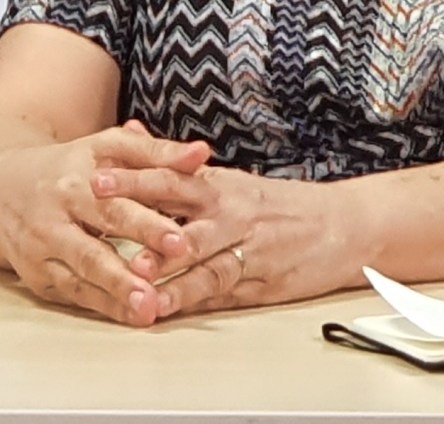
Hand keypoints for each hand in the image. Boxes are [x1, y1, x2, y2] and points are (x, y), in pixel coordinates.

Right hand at [0, 122, 211, 326]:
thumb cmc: (71, 166)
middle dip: (127, 269)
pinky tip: (131, 317)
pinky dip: (103, 307)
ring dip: (115, 295)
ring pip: (80, 277)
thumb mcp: (109, 147)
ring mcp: (42, 250)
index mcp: (76, 181)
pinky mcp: (37, 276)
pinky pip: (73, 294)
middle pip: (94, 246)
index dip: (148, 224)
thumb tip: (202, 153)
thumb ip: (157, 151)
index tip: (180, 241)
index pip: (115, 204)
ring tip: (148, 311)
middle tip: (159, 289)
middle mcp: (54, 217)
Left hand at [92, 163, 356, 318]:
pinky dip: (192, 300)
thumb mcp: (233, 181)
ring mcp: (247, 249)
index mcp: (223, 186)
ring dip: (166, 266)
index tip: (95, 175)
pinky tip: (166, 308)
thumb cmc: (283, 207)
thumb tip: (131, 134)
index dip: (133, 176)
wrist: (348, 226)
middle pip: (179, 211)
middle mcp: (232, 214)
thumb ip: (178, 169)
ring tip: (135, 273)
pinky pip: (221, 292)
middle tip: (102, 213)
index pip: (171, 176)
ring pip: (200, 257)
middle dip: (138, 212)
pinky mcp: (261, 282)